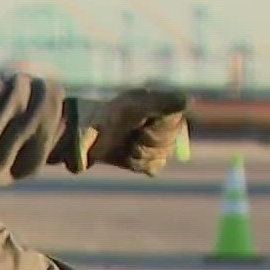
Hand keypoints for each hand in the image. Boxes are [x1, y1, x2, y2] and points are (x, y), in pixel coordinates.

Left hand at [74, 88, 188, 175]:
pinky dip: (138, 164)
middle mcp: (157, 123)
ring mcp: (149, 142)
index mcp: (159, 107)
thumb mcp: (134, 106)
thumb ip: (162, 103)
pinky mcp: (140, 159)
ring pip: (159, 157)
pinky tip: (124, 156)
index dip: (159, 129)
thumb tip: (189, 101)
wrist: (80, 135)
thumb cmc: (107, 116)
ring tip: (124, 145)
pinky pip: (152, 168)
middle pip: (168, 144)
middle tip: (129, 135)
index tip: (140, 123)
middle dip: (148, 143)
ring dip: (140, 154)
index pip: (175, 125)